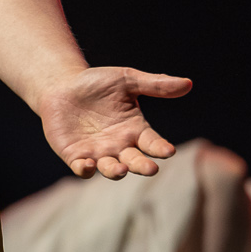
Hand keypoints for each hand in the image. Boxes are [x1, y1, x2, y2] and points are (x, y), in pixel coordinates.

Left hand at [37, 66, 191, 179]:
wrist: (62, 86)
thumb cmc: (97, 84)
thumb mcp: (127, 80)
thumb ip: (155, 84)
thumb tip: (188, 83)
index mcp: (135, 130)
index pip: (152, 143)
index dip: (160, 148)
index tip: (168, 151)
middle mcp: (120, 146)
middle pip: (135, 161)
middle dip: (142, 166)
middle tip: (150, 169)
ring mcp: (98, 153)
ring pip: (111, 169)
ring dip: (116, 171)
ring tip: (120, 169)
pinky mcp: (76, 156)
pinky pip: (82, 168)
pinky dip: (85, 169)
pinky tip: (88, 164)